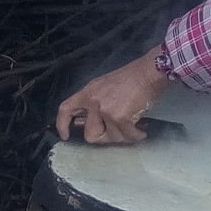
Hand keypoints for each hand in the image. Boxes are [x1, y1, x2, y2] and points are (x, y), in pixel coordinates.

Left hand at [56, 47, 171, 143]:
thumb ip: (95, 103)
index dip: (62, 125)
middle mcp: (93, 102)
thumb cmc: (131, 78)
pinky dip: (136, 135)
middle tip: (117, 134)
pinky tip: (142, 130)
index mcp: (87, 93)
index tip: (66, 136)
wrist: (148, 72)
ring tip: (134, 128)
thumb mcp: (104, 86)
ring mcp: (105, 110)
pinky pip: (127, 136)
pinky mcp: (119, 117)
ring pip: (112, 138)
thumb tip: (91, 122)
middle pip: (90, 135)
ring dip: (125, 136)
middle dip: (105, 138)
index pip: (66, 109)